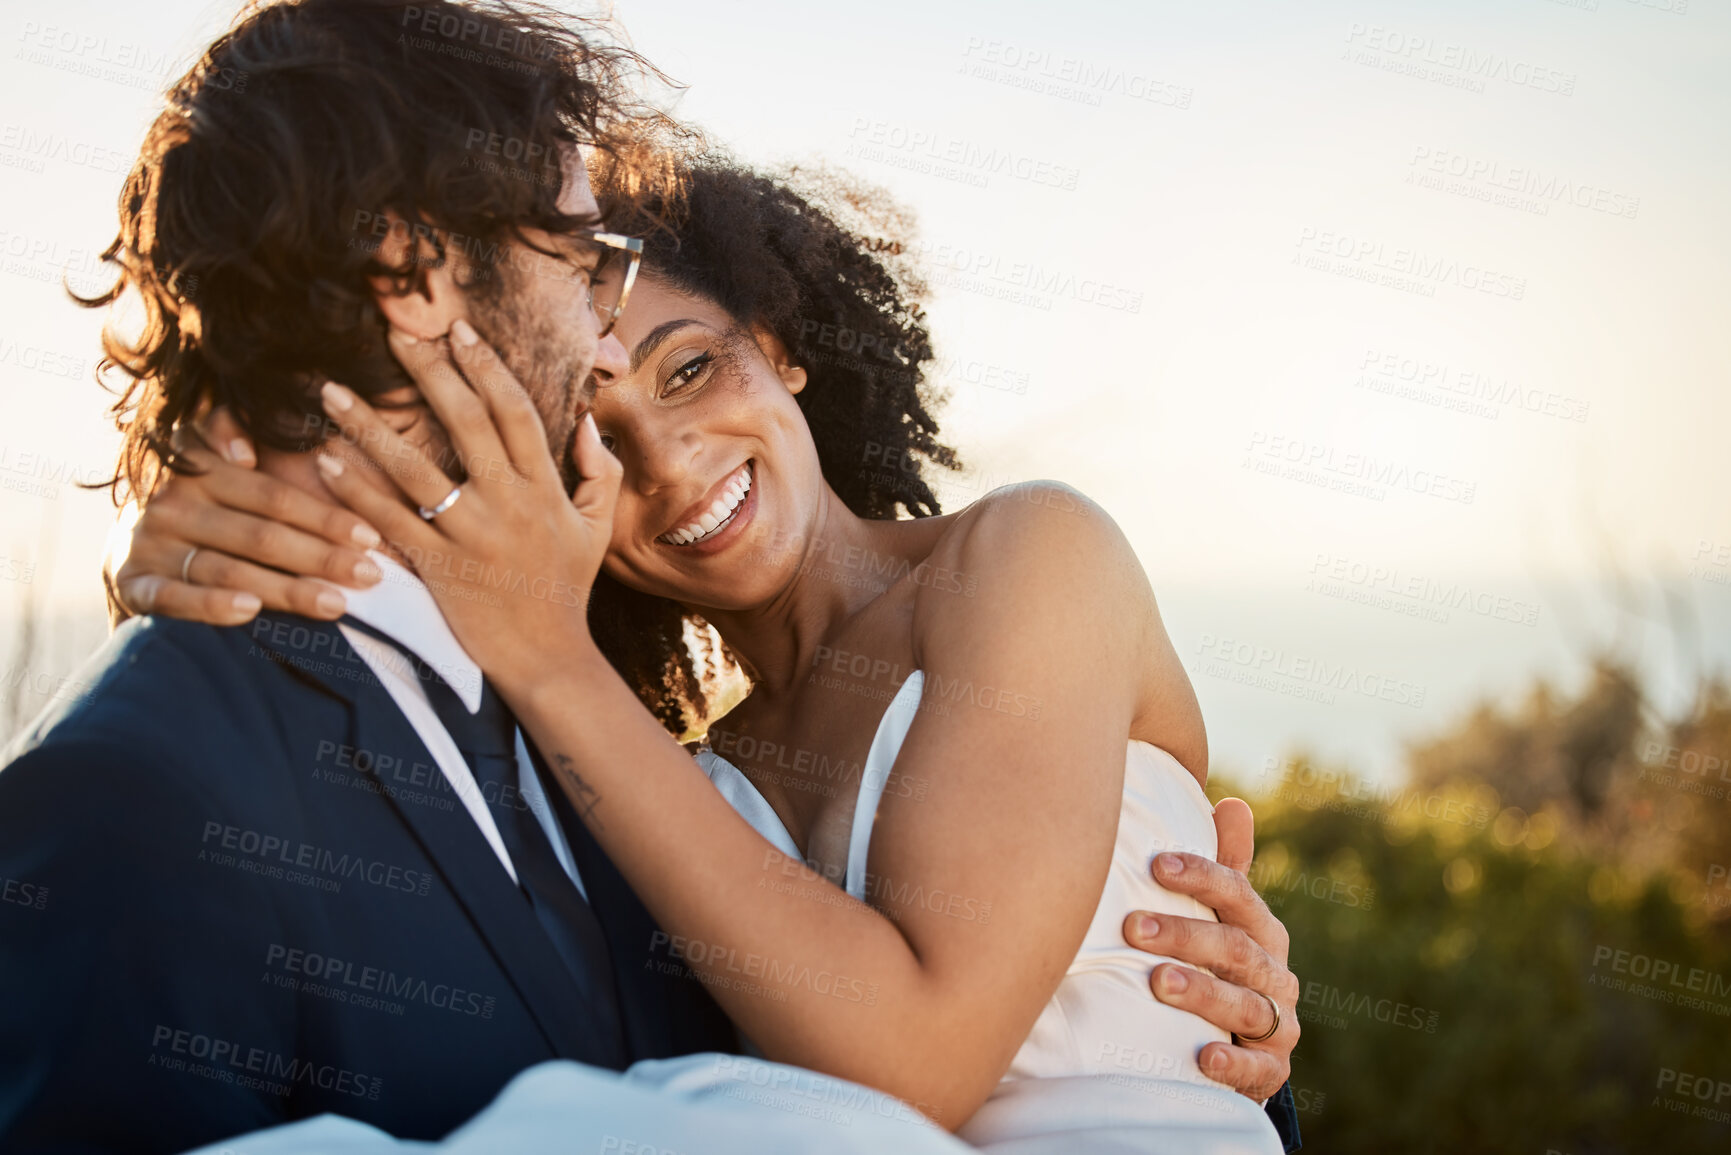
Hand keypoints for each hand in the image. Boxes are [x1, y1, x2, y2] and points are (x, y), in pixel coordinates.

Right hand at [108, 409, 382, 624]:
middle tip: (371, 576)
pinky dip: (211, 604)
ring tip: (336, 604)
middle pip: (259, 535)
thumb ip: (233, 435)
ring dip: (285, 589)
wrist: (126, 550)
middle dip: (320, 557)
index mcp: (200, 471)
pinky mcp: (133, 584)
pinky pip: (175, 597)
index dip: (325, 517)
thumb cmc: (199, 507)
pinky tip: (250, 610)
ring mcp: (150, 545)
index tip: (371, 537)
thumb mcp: (214, 463)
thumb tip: (247, 448)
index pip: (274, 497)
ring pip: (228, 569)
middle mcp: (172, 504)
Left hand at [311, 321, 620, 698]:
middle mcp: (508, 504)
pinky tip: (326, 461)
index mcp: (544, 488)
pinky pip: (389, 522)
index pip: (515, 411)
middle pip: (466, 422)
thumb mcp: (597, 530)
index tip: (458, 330)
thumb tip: (585, 422)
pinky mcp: (438, 568)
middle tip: (393, 335)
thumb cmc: (567, 590)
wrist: (548, 658)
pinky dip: (355, 490)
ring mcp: (471, 536)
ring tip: (331, 392)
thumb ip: (596, 474)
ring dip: (369, 427)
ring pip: (414, 469)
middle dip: (429, 372)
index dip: (487, 366)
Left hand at [1121, 797, 1298, 1103]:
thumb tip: (1233, 803)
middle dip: (1184, 934)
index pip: (1238, 893)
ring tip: (1158, 982)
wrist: (1245, 1048)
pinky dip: (1232, 1062)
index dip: (1200, 876)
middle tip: (1133, 928)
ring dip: (1201, 991)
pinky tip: (1202, 1054)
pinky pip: (1258, 1070)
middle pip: (1234, 947)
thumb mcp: (1222, 919)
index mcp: (1262, 929)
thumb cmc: (1219, 967)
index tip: (1155, 865)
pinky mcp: (1271, 1071)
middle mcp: (1275, 973)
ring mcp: (1278, 1023)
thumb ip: (1225, 868)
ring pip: (1244, 1004)